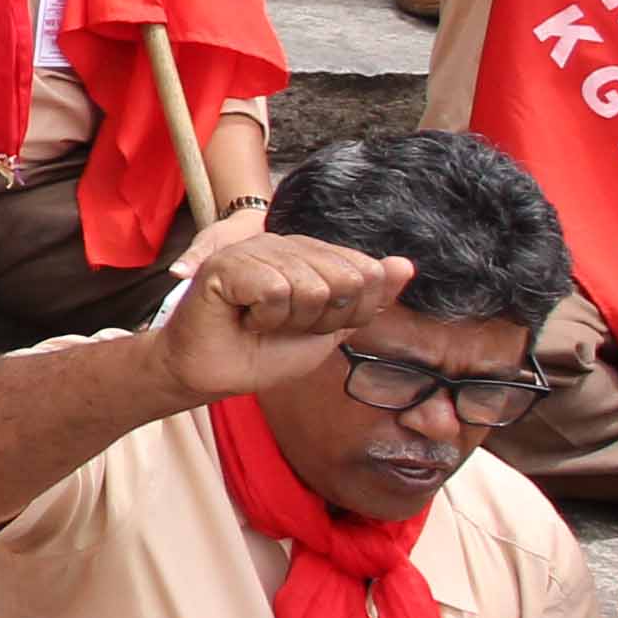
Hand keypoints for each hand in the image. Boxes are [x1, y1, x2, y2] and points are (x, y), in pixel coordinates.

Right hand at [156, 229, 417, 403]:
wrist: (211, 373)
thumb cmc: (263, 351)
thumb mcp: (328, 329)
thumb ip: (367, 299)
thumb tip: (405, 265)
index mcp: (312, 254)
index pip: (367, 274)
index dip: (347, 314)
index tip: (310, 327)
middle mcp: (286, 243)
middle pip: (345, 280)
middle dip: (320, 319)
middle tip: (283, 326)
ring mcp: (256, 249)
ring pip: (310, 287)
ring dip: (286, 321)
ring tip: (259, 322)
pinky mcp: (227, 263)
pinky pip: (275, 290)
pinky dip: (263, 317)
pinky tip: (243, 317)